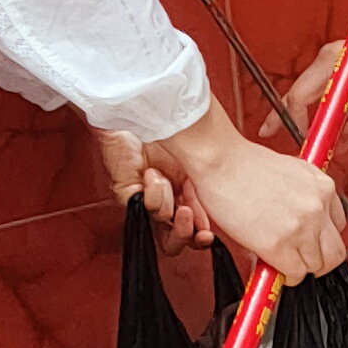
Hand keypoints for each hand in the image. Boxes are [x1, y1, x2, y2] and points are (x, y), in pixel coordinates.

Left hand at [95, 126, 213, 248]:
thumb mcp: (198, 159)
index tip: (208, 234)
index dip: (200, 236)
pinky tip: (153, 176)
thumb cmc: (173, 125)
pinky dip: (153, 194)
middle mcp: (168, 200)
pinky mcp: (128, 194)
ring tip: (167, 181)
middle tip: (188, 214)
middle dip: (184, 234)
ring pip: (159, 226)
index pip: (194, 229)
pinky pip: (143, 208)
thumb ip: (207, 186)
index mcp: (188, 194)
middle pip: (174, 240)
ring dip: (167, 205)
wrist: (144, 108)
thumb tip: (219, 208)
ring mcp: (146, 200)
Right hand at [161, 110, 347, 281]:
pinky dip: (285, 276)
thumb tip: (302, 221)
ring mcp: (301, 227)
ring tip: (284, 262)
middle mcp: (318, 208)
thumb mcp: (292, 171)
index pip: (339, 227)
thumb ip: (304, 196)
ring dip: (300, 268)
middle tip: (304, 261)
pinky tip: (274, 267)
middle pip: (336, 253)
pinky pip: (294, 274)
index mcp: (323, 188)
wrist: (221, 162)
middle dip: (320, 261)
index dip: (322, 238)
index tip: (311, 242)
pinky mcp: (279, 245)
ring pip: (316, 267)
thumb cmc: (245, 164)